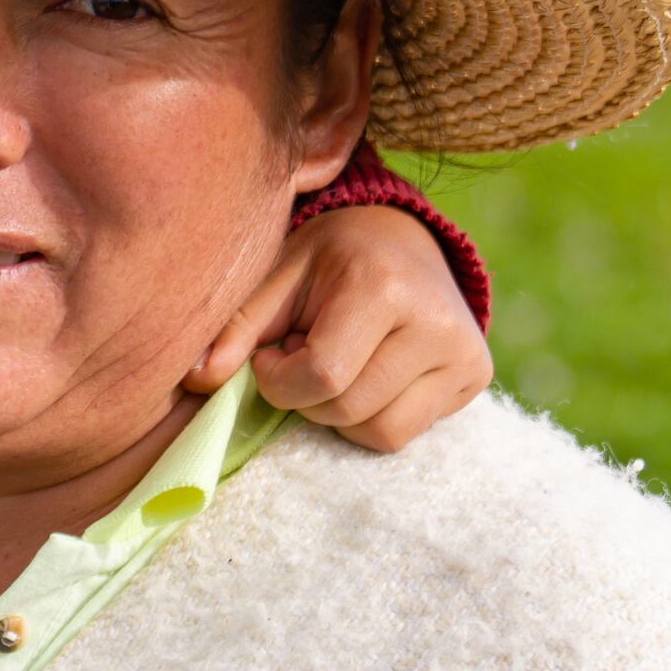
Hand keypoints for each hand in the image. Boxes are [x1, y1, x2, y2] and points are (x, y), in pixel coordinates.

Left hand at [202, 197, 490, 451]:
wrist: (402, 237)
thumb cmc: (327, 259)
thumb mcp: (277, 278)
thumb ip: (236, 329)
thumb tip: (194, 380)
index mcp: (382, 285)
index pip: (322, 376)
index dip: (281, 380)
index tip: (274, 354)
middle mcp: (436, 320)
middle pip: (348, 410)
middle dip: (308, 397)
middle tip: (308, 353)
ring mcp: (464, 351)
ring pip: (380, 433)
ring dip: (340, 413)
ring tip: (341, 362)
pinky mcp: (476, 375)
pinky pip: (407, 434)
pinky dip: (372, 417)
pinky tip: (370, 375)